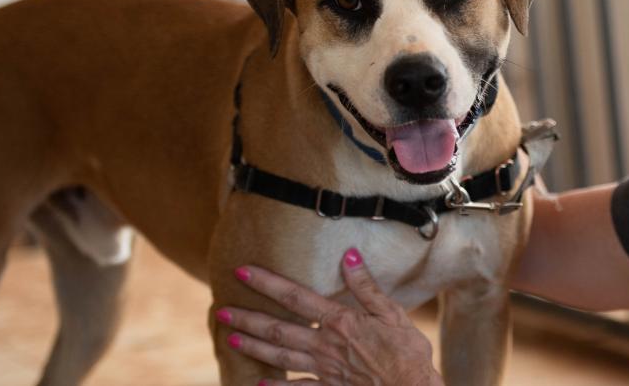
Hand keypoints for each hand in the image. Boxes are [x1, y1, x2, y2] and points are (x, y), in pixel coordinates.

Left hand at [218, 248, 443, 385]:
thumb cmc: (407, 353)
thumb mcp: (392, 313)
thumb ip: (366, 286)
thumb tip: (349, 255)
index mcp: (340, 322)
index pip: (296, 297)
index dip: (268, 283)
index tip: (243, 271)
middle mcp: (325, 345)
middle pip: (279, 329)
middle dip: (248, 318)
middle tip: (221, 310)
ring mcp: (324, 370)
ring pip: (280, 357)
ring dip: (254, 347)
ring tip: (230, 337)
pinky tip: (258, 384)